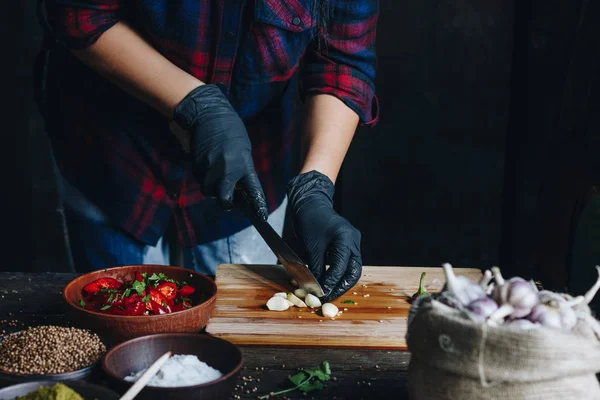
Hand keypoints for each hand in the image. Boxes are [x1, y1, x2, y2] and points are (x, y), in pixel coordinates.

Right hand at [173, 84, 267, 219]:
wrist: (208, 116)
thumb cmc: (231, 131)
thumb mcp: (243, 151)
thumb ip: (242, 170)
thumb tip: (239, 188)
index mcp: (243, 165)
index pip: (253, 191)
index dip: (258, 206)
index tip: (261, 217)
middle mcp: (227, 171)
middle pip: (224, 200)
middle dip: (226, 202)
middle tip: (229, 198)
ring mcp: (209, 170)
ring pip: (209, 191)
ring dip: (213, 188)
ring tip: (217, 172)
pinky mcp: (196, 166)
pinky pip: (200, 180)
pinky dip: (204, 177)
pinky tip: (208, 163)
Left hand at [287, 170, 361, 301]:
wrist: (311, 203)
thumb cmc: (309, 220)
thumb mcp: (311, 246)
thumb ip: (316, 268)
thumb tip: (316, 288)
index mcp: (346, 238)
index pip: (341, 268)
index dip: (331, 283)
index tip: (321, 294)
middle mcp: (354, 240)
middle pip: (353, 271)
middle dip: (341, 286)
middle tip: (328, 297)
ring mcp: (353, 242)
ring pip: (352, 268)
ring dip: (341, 281)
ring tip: (328, 292)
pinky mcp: (348, 244)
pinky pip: (347, 262)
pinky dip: (338, 273)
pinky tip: (329, 281)